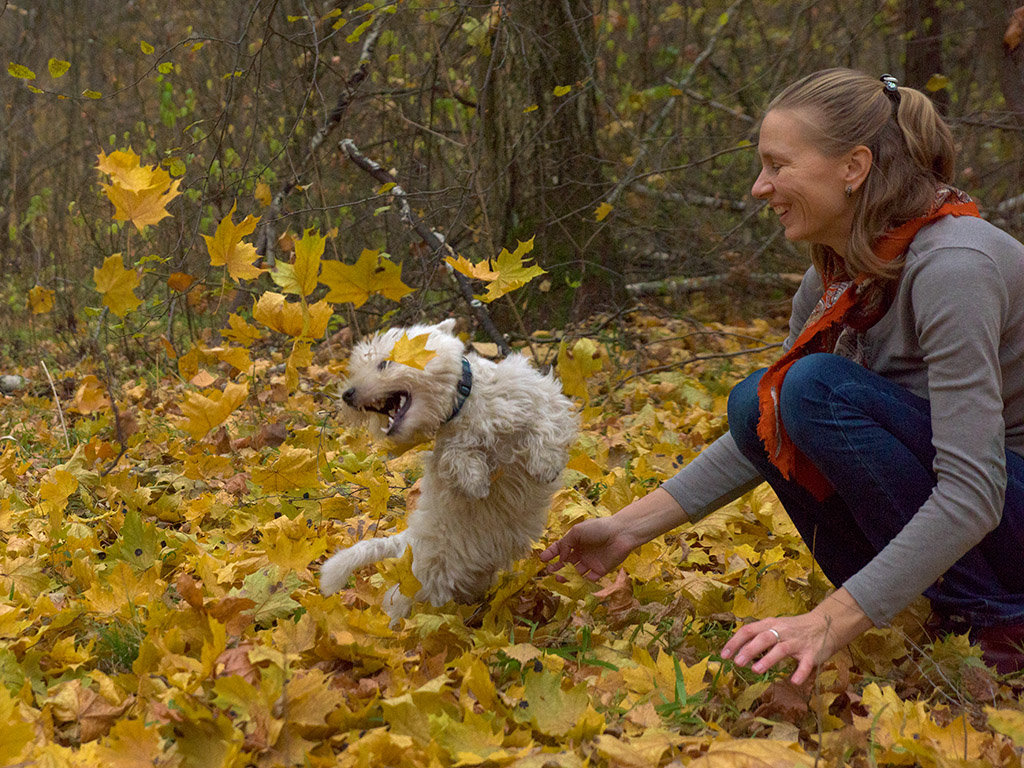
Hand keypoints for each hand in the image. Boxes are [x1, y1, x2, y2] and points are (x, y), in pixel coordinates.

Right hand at [538, 516, 636, 581]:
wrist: (620, 534)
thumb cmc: (598, 528)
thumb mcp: (577, 531)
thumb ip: (565, 543)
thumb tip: (560, 556)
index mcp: (576, 541)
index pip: (561, 548)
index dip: (551, 553)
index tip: (542, 559)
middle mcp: (582, 552)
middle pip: (567, 562)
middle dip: (557, 567)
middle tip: (549, 571)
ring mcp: (591, 562)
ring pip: (576, 572)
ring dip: (567, 576)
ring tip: (560, 578)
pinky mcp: (600, 571)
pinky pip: (589, 579)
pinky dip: (582, 581)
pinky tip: (575, 581)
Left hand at [720, 588, 872, 685]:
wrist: (824, 625)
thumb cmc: (793, 629)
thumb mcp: (775, 626)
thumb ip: (758, 636)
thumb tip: (736, 650)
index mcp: (771, 624)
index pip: (749, 630)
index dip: (735, 642)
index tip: (723, 655)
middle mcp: (783, 631)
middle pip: (764, 638)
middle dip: (749, 649)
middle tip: (737, 662)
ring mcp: (798, 643)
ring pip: (782, 649)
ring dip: (768, 659)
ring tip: (756, 670)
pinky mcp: (812, 654)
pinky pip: (806, 664)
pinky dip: (800, 673)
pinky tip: (793, 681)